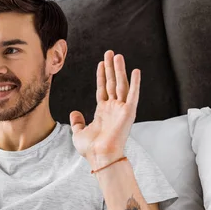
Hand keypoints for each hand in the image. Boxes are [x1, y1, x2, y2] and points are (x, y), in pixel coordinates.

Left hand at [69, 50, 140, 168]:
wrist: (99, 156)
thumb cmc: (90, 149)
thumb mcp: (78, 133)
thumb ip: (77, 121)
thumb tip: (74, 112)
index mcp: (102, 112)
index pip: (103, 89)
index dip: (101, 76)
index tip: (101, 63)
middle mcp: (113, 108)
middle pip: (112, 83)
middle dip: (111, 68)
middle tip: (110, 53)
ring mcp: (121, 109)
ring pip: (120, 84)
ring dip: (119, 70)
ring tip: (117, 55)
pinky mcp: (129, 112)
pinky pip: (133, 95)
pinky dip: (135, 83)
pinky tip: (136, 70)